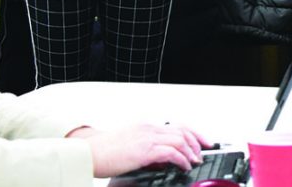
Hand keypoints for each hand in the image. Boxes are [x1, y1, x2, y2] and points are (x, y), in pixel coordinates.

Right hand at [68, 123, 210, 176]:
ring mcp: (147, 138)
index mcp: (145, 127)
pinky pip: (171, 152)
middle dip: (197, 141)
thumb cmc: (104, 152)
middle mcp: (148, 129)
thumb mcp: (130, 148)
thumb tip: (163, 162)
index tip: (203, 142)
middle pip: (182, 130)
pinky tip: (184, 166)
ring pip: (180, 139)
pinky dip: (181, 158)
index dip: (193, 133)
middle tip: (203, 153)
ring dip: (191, 151)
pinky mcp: (144, 150)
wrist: (88, 152)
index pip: (176, 126)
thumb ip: (148, 152)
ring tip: (195, 161)